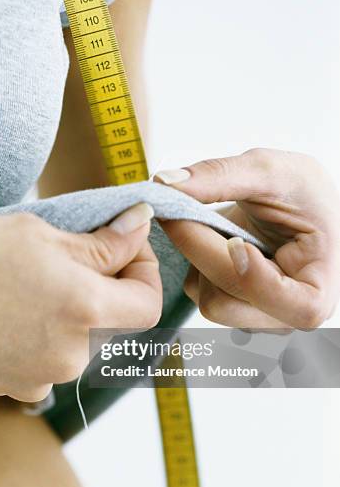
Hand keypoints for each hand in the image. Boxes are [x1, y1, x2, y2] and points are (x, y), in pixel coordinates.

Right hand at [0, 204, 160, 400]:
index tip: (125, 246)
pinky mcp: (16, 387)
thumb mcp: (38, 234)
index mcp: (86, 311)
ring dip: (72, 308)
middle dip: (105, 284)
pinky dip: (45, 333)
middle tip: (72, 252)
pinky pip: (50, 359)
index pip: (149, 302)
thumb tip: (140, 226)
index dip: (145, 270)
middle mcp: (72, 355)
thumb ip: (101, 242)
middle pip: (115, 320)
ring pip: (82, 338)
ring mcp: (43, 377)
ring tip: (33, 280)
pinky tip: (12, 310)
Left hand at [156, 149, 339, 328]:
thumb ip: (221, 175)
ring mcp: (257, 314)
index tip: (235, 242)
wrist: (294, 198)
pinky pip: (198, 291)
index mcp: (319, 289)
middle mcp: (288, 313)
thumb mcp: (271, 171)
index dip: (257, 279)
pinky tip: (216, 237)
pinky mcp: (231, 305)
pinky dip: (196, 260)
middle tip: (182, 208)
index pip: (294, 307)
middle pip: (229, 302)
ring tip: (220, 223)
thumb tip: (166, 182)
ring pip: (208, 300)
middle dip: (203, 252)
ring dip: (200, 256)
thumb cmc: (300, 189)